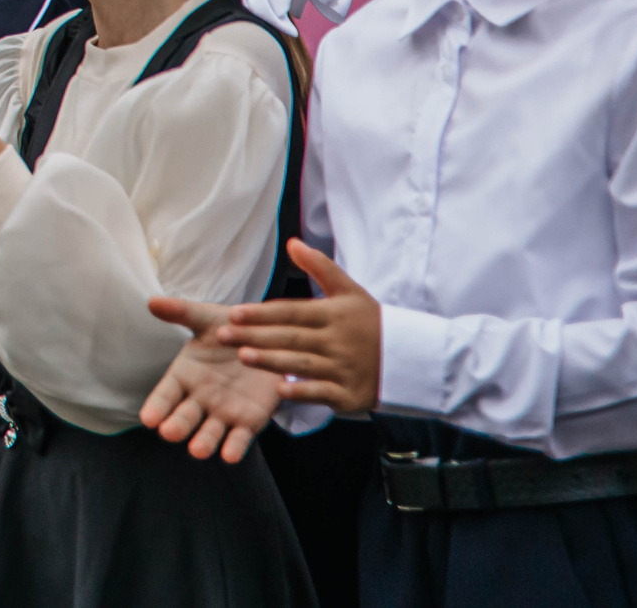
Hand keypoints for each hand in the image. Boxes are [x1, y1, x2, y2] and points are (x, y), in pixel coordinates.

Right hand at [141, 297, 289, 462]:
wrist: (268, 341)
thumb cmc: (230, 330)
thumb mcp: (207, 319)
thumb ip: (182, 312)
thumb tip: (152, 301)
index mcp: (184, 375)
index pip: (166, 393)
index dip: (157, 406)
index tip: (147, 419)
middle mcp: (200, 398)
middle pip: (184, 416)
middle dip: (177, 425)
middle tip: (169, 433)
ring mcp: (223, 412)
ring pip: (210, 432)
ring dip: (203, 442)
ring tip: (197, 450)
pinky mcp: (248, 421)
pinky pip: (240, 437)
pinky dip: (234, 447)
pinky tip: (229, 455)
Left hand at [211, 241, 383, 412]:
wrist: (413, 358)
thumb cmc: (372, 322)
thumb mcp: (350, 291)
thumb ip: (320, 267)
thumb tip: (292, 242)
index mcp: (334, 314)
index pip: (291, 312)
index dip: (262, 313)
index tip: (233, 314)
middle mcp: (336, 341)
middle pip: (290, 337)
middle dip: (255, 336)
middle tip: (223, 336)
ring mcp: (343, 368)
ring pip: (301, 364)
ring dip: (271, 361)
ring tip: (242, 357)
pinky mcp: (349, 394)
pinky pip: (322, 393)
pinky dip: (302, 391)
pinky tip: (279, 390)